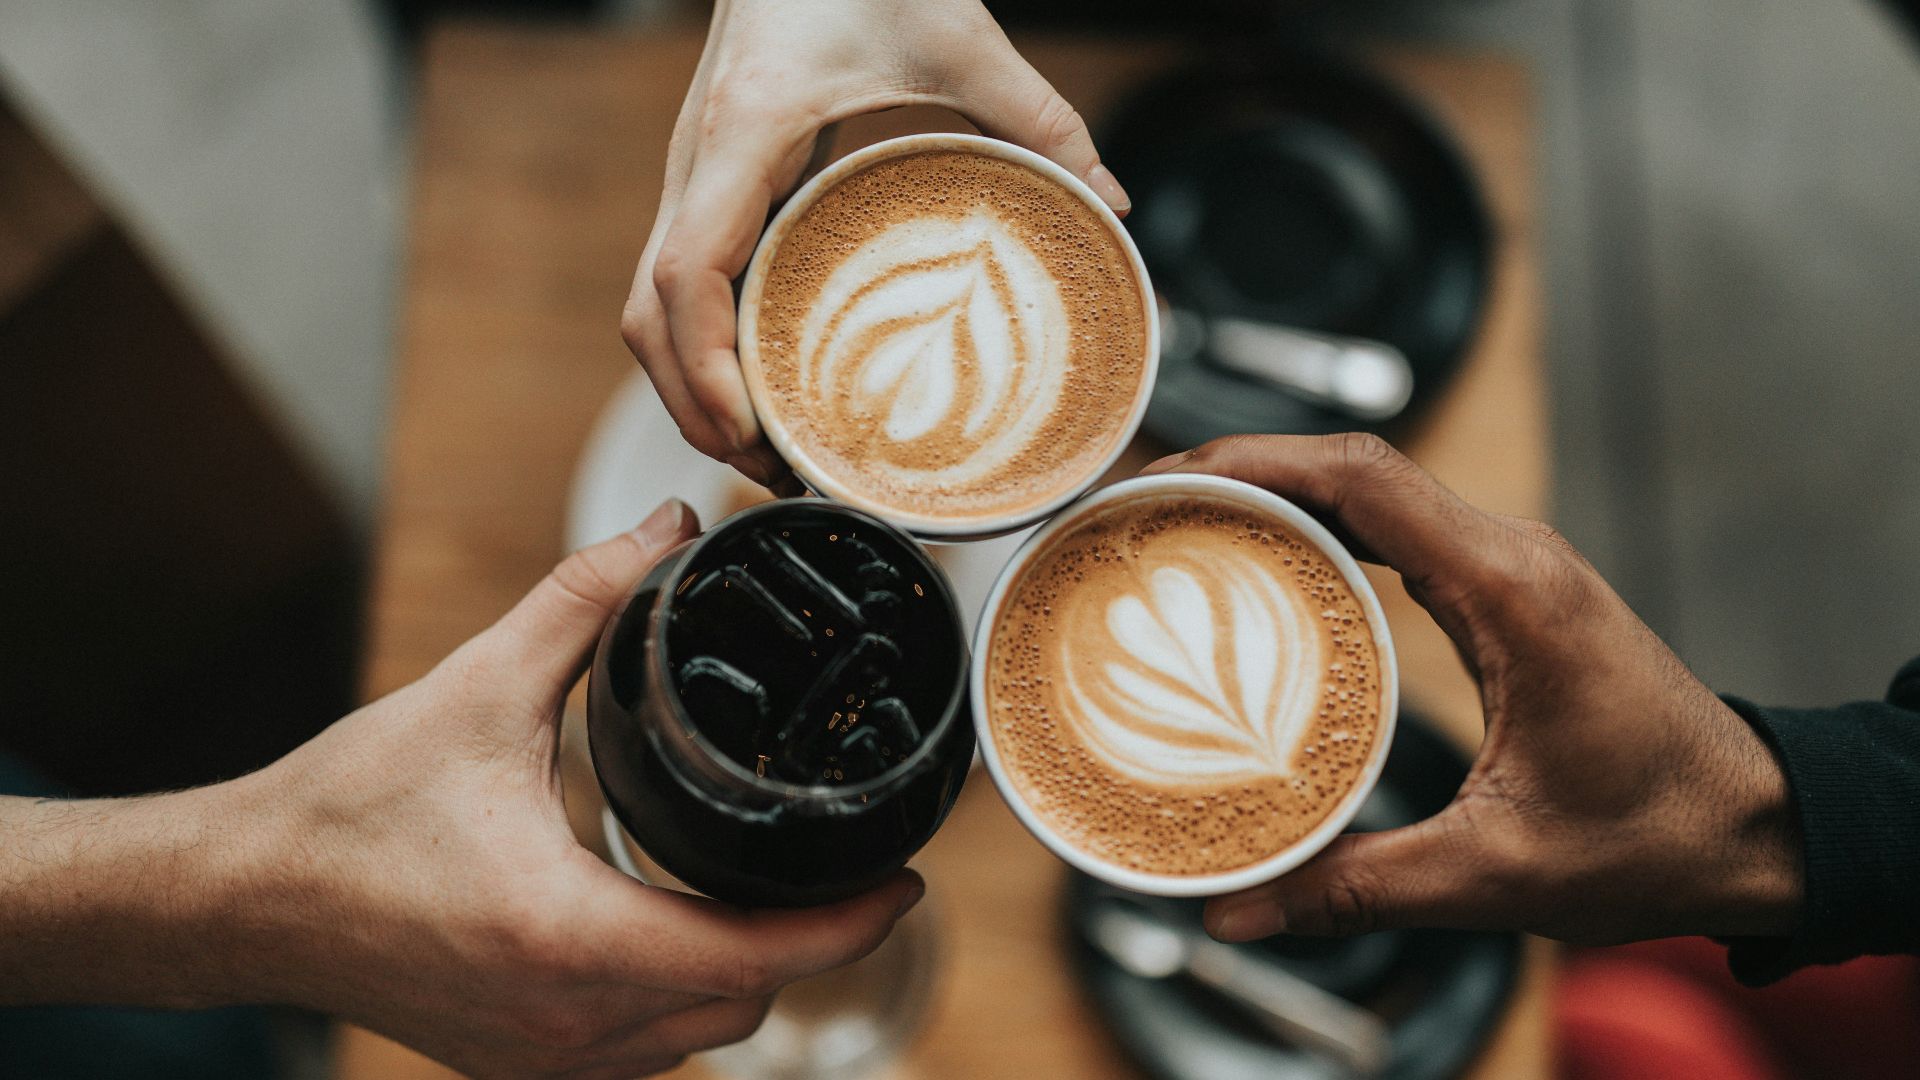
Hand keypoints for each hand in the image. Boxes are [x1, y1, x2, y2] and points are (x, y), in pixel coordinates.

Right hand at [0, 499, 922, 1079]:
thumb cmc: (349, 808)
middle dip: (808, 943)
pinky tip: (678, 934)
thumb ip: (585, 601)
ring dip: (744, 975)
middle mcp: (567, 1022)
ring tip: (771, 891)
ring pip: (695, 1039)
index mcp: (573, 937)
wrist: (241, 899)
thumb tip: (664, 527)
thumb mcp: (479, 688)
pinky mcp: (513, 1063)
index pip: (760, 956)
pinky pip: (639, 1056)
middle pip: (744, 1004)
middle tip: (843, 866)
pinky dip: (679, 1002)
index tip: (904, 876)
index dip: (851, 922)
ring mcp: (540, 1058)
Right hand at [621, 0, 1128, 488]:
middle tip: (772, 473)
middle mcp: (695, 163)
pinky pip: (679, 282)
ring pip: (649, 308)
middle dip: (694, 407)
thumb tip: (1110, 204)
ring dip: (690, 387)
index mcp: (741, 134)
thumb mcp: (958, 35)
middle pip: (648, 318)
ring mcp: (692, 175)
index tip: (750, 431)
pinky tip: (761, 383)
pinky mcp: (709, 182)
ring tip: (765, 451)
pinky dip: (702, 347)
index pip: (684, 275)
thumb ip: (1039, 118)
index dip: (703, 368)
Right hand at [1139, 435, 1802, 946]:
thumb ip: (1358, 886)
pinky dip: (1323, 533)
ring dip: (1279, 496)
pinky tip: (1264, 571)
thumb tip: (1239, 909)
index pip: (1365, 478)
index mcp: (1512, 591)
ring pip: (1375, 492)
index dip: (1254, 461)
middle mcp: (1512, 557)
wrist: (1755, 832)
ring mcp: (1512, 568)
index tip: (1168, 478)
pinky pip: (1398, 533)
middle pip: (1355, 468)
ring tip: (1181, 527)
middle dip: (1241, 470)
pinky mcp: (1507, 595)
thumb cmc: (1657, 837)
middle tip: (1144, 508)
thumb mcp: (1496, 872)